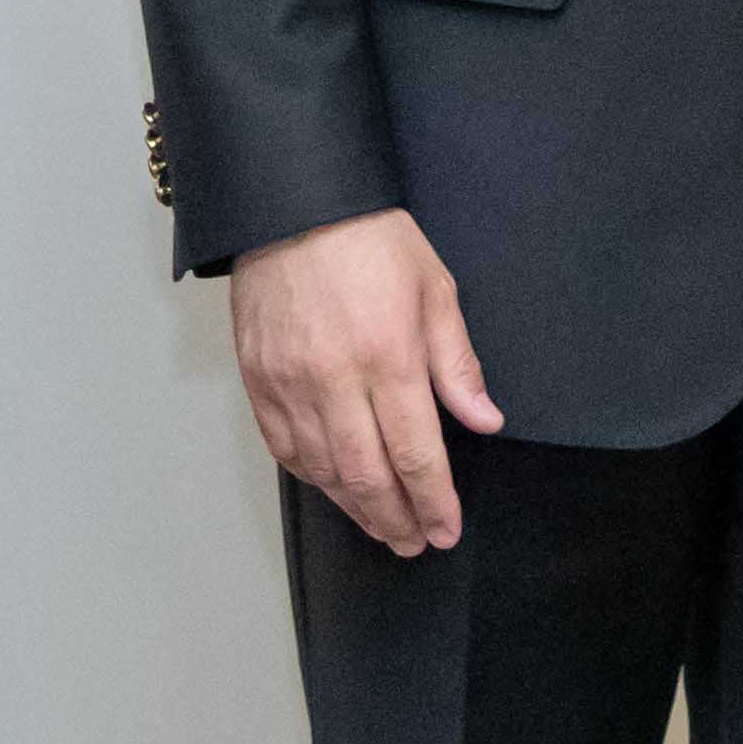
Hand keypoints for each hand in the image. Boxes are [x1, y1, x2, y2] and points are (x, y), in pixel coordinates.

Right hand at [229, 207, 502, 557]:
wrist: (292, 201)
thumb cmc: (369, 238)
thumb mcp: (434, 288)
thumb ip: (457, 362)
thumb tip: (485, 419)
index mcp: (388, 356)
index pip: (415, 454)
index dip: (434, 502)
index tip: (446, 529)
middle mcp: (335, 379)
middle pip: (367, 477)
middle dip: (397, 519)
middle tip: (416, 542)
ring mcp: (290, 383)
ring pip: (324, 472)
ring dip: (356, 509)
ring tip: (382, 526)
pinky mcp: (257, 380)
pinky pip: (284, 448)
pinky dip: (312, 477)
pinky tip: (334, 486)